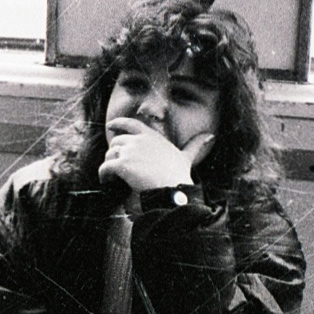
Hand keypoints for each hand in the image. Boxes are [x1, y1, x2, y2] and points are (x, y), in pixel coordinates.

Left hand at [98, 118, 213, 193]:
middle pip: (116, 141)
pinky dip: (103, 175)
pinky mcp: (121, 165)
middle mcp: (139, 140)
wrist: (172, 190)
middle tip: (115, 164)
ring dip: (108, 165)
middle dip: (114, 152)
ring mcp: (129, 152)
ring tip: (111, 176)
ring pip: (109, 155)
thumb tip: (210, 136)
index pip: (131, 124)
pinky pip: (104, 168)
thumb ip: (194, 145)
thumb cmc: (179, 175)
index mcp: (152, 136)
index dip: (119, 123)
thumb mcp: (186, 157)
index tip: (110, 125)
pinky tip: (106, 181)